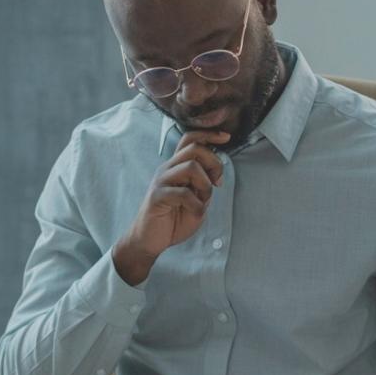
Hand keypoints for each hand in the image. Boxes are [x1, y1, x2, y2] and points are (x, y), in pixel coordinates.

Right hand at [113, 130, 229, 285]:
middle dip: (214, 163)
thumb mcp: (195, 199)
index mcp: (176, 167)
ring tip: (203, 200)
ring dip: (205, 185)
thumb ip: (203, 184)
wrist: (150, 240)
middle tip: (217, 182)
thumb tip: (215, 174)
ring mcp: (161, 181)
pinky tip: (195, 212)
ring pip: (190, 166)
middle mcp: (167, 169)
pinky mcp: (158, 196)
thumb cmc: (172, 220)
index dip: (209, 135)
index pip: (190, 139)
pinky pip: (183, 193)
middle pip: (194, 148)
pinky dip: (196, 205)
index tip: (225, 137)